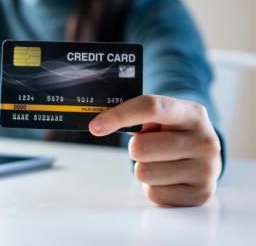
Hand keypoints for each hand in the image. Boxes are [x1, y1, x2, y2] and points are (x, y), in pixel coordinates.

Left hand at [89, 95, 221, 206]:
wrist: (204, 155)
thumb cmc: (172, 133)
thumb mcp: (162, 118)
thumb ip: (136, 117)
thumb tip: (98, 124)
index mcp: (193, 113)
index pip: (151, 107)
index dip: (119, 116)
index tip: (95, 126)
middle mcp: (205, 141)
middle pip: (141, 147)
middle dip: (135, 148)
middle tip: (147, 147)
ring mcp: (206, 170)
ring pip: (144, 173)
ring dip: (143, 168)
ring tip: (160, 162)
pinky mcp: (200, 195)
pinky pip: (153, 194)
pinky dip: (153, 187)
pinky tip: (167, 178)